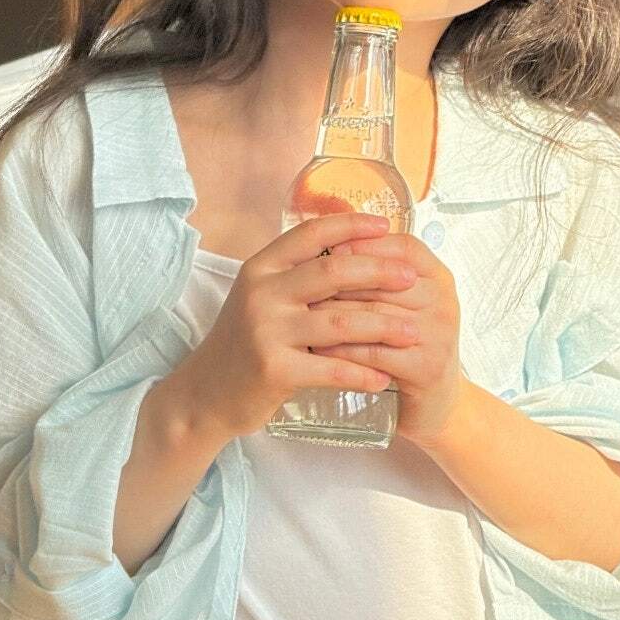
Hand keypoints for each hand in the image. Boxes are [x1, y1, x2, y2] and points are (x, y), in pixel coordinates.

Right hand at [178, 213, 422, 441]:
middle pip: (332, 271)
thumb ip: (294, 277)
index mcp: (260, 268)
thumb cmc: (243, 343)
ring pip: (340, 321)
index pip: (310, 234)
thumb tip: (351, 253)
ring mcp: (266, 331)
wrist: (206, 393)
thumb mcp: (259, 298)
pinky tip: (384, 378)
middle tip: (412, 278)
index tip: (384, 225)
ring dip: (383, 326)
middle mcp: (261, 293)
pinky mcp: (274, 369)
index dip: (350, 226)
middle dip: (379, 272)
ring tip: (413, 332)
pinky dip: (362, 373)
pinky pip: (332, 368)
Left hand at [308, 231, 464, 447]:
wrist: (434, 402)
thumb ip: (373, 272)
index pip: (402, 246)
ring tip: (300, 314)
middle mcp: (444, 300)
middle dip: (336, 282)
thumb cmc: (403, 342)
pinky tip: (315, 348)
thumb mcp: (398, 301)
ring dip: (331, 315)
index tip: (325, 249)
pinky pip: (373, 352)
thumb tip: (322, 242)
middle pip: (382, 280)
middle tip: (298, 284)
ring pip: (373, 315)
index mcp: (438, 275)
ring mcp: (439, 334)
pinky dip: (341, 350)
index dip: (363, 244)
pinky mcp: (426, 367)